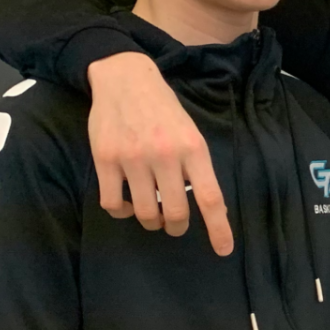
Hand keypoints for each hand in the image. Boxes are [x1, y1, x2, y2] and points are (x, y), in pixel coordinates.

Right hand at [86, 54, 232, 255]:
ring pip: (145, 212)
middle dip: (176, 226)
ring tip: (152, 213)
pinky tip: (127, 203)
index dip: (218, 228)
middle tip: (174, 223)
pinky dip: (122, 211)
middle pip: (175, 212)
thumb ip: (198, 168)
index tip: (224, 250)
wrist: (125, 78)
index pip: (210, 197)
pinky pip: (113, 203)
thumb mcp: (191, 133)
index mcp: (194, 149)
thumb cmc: (164, 110)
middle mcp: (165, 155)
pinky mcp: (105, 159)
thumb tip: (210, 208)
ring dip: (151, 221)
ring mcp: (133, 157)